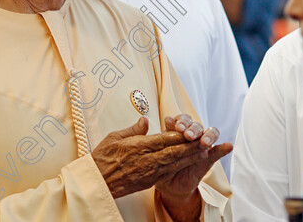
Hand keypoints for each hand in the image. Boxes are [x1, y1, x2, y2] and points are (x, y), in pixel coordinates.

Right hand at [91, 116, 210, 198]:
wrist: (98, 182)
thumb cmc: (103, 158)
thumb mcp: (115, 137)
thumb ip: (133, 129)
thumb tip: (145, 120)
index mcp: (138, 146)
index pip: (163, 139)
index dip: (178, 135)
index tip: (190, 130)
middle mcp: (146, 160)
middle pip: (173, 151)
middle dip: (190, 145)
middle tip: (205, 139)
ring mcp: (149, 172)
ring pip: (174, 163)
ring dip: (189, 157)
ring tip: (203, 151)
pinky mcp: (149, 181)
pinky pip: (168, 172)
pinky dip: (180, 167)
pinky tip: (188, 163)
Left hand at [155, 115, 231, 220]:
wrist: (167, 184)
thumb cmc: (159, 164)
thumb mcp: (155, 151)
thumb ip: (155, 136)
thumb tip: (150, 119)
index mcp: (178, 131)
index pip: (182, 120)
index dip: (180, 120)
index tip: (175, 125)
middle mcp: (191, 136)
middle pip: (196, 125)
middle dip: (193, 128)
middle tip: (188, 135)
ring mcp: (201, 146)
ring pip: (209, 133)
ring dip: (208, 135)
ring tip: (204, 141)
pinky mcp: (208, 158)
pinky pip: (217, 152)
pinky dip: (223, 148)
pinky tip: (228, 146)